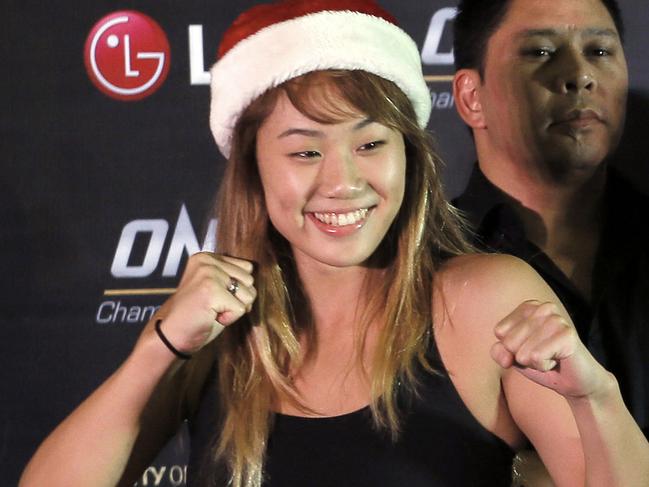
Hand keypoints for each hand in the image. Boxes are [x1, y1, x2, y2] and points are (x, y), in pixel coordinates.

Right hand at [152, 252, 256, 354]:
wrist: (170, 335)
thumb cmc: (196, 314)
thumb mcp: (215, 286)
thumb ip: (231, 276)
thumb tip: (254, 272)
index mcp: (208, 257)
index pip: (247, 268)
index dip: (237, 289)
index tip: (215, 296)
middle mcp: (208, 261)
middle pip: (250, 280)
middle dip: (237, 299)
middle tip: (213, 306)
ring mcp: (209, 274)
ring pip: (249, 294)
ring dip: (233, 309)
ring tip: (212, 310)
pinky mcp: (212, 291)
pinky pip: (240, 309)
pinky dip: (229, 319)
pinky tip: (210, 317)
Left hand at [490, 300, 608, 398]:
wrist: (576, 381)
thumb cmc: (542, 362)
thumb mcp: (513, 356)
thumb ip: (499, 352)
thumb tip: (506, 357)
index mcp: (528, 306)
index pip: (499, 331)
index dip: (512, 348)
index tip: (531, 348)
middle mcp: (543, 308)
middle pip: (509, 342)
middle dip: (523, 356)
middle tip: (543, 354)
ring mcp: (557, 319)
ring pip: (522, 352)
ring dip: (534, 362)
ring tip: (551, 357)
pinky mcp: (567, 335)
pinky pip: (536, 358)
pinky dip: (544, 366)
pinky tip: (558, 360)